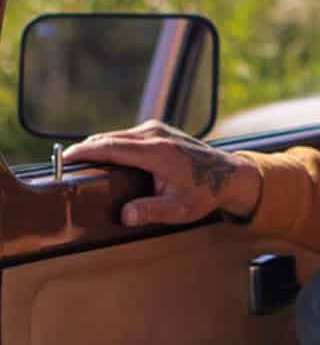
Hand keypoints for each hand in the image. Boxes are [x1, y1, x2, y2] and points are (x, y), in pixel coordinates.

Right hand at [62, 120, 261, 226]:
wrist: (228, 175)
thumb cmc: (204, 192)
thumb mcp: (178, 209)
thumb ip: (151, 212)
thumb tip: (125, 215)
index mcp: (157, 152)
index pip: (112, 147)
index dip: (87, 151)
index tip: (67, 157)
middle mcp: (156, 135)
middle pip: (111, 138)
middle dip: (87, 149)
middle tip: (65, 164)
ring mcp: (158, 130)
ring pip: (118, 135)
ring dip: (100, 146)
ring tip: (80, 162)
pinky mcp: (159, 130)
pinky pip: (128, 135)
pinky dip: (113, 144)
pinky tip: (104, 157)